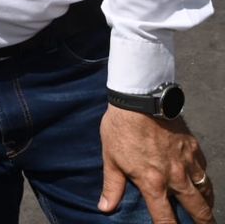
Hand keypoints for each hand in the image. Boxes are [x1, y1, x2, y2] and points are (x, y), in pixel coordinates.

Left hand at [99, 106, 212, 222]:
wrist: (138, 100)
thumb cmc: (121, 129)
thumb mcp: (110, 158)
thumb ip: (112, 186)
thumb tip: (105, 208)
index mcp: (153, 183)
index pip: (166, 218)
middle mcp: (176, 177)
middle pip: (198, 208)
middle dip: (204, 222)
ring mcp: (188, 162)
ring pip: (206, 190)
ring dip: (207, 203)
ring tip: (207, 210)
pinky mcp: (193, 147)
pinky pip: (204, 168)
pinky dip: (204, 178)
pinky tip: (201, 180)